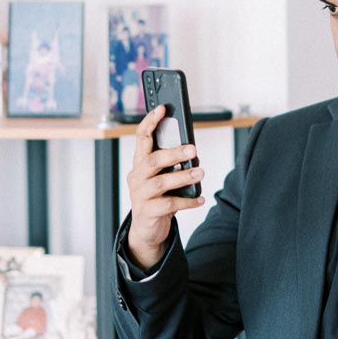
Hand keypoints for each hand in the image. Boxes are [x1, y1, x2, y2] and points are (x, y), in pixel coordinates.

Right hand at [125, 103, 204, 268]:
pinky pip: (169, 205)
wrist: (147, 229)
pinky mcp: (147, 212)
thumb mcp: (162, 177)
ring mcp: (139, 195)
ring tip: (200, 173)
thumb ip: (170, 164)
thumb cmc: (158, 197)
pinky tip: (200, 199)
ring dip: (183, 177)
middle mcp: (137, 176)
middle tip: (193, 149)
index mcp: (140, 163)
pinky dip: (188, 202)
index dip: (150, 122)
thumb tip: (191, 150)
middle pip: (152, 160)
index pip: (141, 138)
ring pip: (161, 182)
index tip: (162, 108)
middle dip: (173, 153)